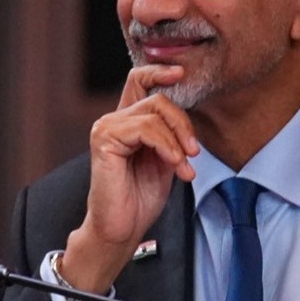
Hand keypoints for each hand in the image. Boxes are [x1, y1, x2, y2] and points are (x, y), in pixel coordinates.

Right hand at [60, 65, 198, 291]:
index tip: (182, 74)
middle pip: (156, 98)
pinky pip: (146, 128)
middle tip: (195, 152)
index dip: (159, 72)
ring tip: (184, 166)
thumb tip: (187, 120)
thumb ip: (171, 136)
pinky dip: (167, 145)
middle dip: (183, 123)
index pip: (138, 81)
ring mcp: (106, 128)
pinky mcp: (105, 139)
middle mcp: (112, 121)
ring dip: (177, 140)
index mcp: (126, 123)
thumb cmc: (140, 199)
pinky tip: (174, 165)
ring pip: (153, 112)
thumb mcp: (165, 160)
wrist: (121, 229)